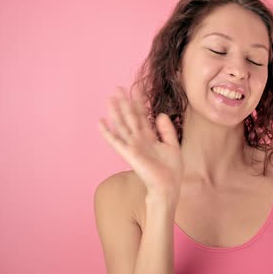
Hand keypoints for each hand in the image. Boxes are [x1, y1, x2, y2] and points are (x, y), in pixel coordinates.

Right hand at [98, 86, 183, 201]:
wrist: (167, 186)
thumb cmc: (170, 169)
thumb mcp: (172, 145)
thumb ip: (166, 130)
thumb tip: (160, 114)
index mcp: (149, 137)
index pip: (142, 116)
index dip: (139, 103)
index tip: (136, 89)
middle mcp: (139, 139)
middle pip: (129, 116)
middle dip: (124, 102)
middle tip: (117, 87)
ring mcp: (132, 145)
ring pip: (122, 124)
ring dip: (115, 111)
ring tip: (109, 98)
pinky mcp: (128, 153)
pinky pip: (115, 140)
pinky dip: (107, 131)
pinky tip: (100, 122)